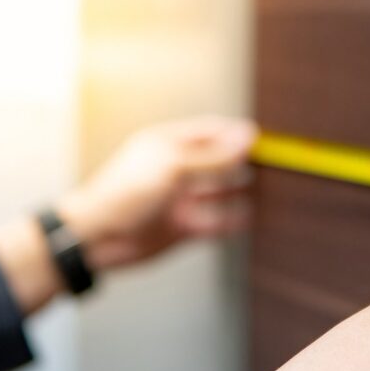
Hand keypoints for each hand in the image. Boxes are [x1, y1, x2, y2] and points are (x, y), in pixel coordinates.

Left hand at [59, 116, 256, 269]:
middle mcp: (175, 171)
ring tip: (266, 187)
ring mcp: (178, 199)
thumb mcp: (173, 167)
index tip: (261, 140)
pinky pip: (213, 221)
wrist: (97, 238)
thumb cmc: (123, 194)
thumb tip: (246, 137)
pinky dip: (231, 219)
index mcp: (168, 146)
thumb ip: (213, 156)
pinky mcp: (181, 227)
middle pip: (216, 161)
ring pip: (217, 191)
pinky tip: (248, 216)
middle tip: (271, 163)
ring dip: (238, 189)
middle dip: (241, 161)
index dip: (235, 135)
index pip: (210, 132)